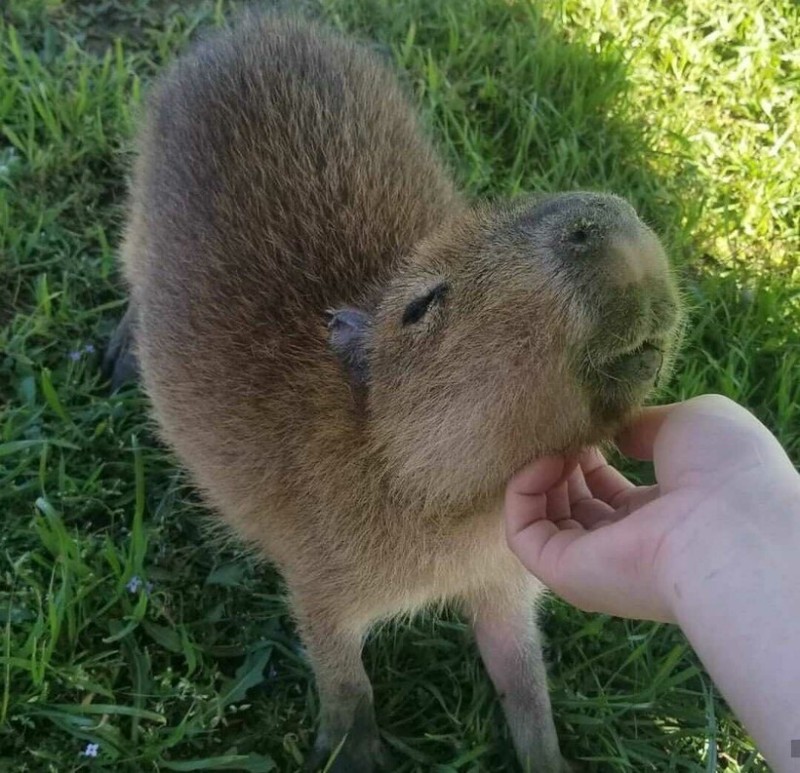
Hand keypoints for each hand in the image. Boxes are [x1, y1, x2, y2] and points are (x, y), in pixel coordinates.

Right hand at [505, 394, 798, 622]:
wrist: (729, 524)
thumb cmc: (723, 471)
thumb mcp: (688, 423)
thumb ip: (644, 426)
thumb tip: (614, 434)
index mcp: (659, 513)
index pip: (607, 487)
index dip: (589, 454)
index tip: (588, 427)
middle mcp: (624, 543)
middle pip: (572, 501)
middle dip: (561, 461)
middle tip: (565, 432)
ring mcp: (592, 563)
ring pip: (542, 517)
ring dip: (539, 473)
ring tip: (555, 445)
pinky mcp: (562, 573)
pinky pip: (522, 534)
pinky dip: (521, 494)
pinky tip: (542, 462)